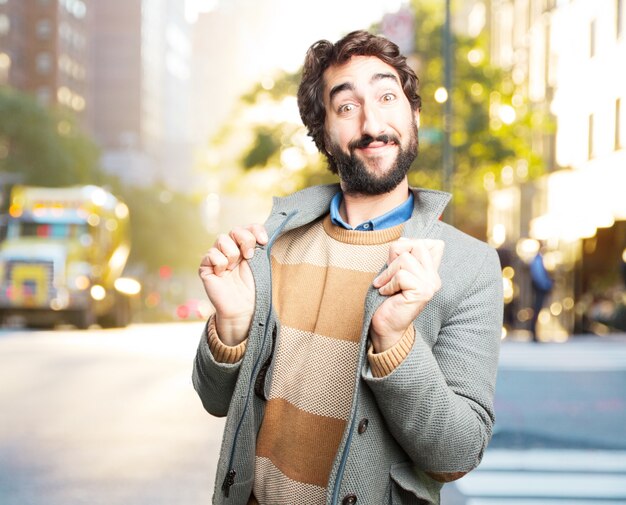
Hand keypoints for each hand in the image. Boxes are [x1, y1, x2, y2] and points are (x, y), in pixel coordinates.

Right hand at [199, 224, 267, 345]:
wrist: (243, 307)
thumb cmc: (253, 288)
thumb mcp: (260, 263)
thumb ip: (258, 246)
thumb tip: (262, 233)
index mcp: (244, 248)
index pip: (248, 228)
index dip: (255, 230)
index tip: (264, 240)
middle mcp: (230, 250)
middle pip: (235, 230)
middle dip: (245, 240)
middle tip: (249, 257)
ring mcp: (217, 257)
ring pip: (222, 239)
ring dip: (232, 254)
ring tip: (233, 269)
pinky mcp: (205, 267)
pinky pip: (211, 254)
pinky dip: (219, 263)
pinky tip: (222, 274)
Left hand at [370, 238, 443, 352]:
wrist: (386, 327)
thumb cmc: (388, 299)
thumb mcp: (395, 272)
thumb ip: (404, 256)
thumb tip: (403, 240)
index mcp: (431, 272)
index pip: (433, 243)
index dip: (410, 244)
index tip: (396, 260)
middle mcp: (434, 278)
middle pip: (417, 245)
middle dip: (395, 254)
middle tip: (388, 273)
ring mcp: (430, 285)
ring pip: (405, 258)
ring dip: (388, 272)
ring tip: (385, 286)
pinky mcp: (422, 292)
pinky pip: (401, 275)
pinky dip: (388, 283)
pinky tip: (386, 293)